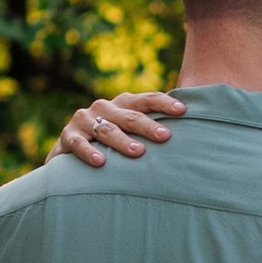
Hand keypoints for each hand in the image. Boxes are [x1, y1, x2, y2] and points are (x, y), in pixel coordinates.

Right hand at [55, 90, 185, 169]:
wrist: (70, 155)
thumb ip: (151, 131)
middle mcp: (104, 108)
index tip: (183, 110)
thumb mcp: (129, 133)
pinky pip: (79, 144)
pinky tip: (101, 162)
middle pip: (130, 115)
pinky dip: (89, 152)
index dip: (165, 103)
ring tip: (138, 152)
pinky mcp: (69, 136)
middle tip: (165, 136)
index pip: (147, 100)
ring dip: (122, 141)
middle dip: (148, 126)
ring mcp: (85, 120)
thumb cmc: (110, 144)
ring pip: (107, 129)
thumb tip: (193, 136)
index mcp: (123, 104)